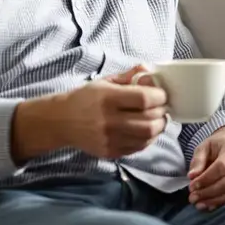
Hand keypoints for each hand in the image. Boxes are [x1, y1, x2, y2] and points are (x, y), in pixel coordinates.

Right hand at [12, 65, 168, 162]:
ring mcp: (110, 139)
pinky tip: (146, 130)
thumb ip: (130, 76)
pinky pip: (139, 147)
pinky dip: (148, 138)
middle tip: (162, 107)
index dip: (160, 96)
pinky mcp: (110, 152)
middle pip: (150, 120)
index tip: (161, 94)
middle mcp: (109, 121)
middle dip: (162, 112)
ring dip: (158, 127)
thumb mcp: (106, 81)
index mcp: (108, 98)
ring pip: (147, 136)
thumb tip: (150, 72)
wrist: (62, 121)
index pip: (144, 99)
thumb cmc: (86, 98)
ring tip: (157, 119)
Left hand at [187, 126, 224, 210]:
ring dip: (215, 201)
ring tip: (200, 204)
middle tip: (193, 198)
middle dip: (208, 193)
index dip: (206, 179)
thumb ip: (198, 161)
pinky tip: (211, 205)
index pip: (221, 167)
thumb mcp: (205, 147)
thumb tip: (192, 176)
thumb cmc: (219, 147)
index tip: (192, 186)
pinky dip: (224, 203)